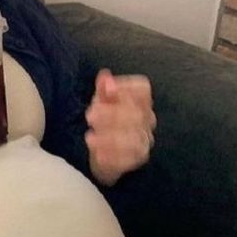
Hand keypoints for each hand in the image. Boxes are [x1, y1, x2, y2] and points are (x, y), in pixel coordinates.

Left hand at [85, 68, 155, 186]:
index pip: (142, 89)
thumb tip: (105, 76)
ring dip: (109, 138)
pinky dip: (111, 156)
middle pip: (137, 113)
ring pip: (134, 138)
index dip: (125, 87)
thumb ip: (103, 89)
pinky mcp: (137, 159)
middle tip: (89, 116)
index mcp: (141, 101)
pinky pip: (128, 159)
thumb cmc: (106, 121)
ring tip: (89, 137)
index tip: (106, 91)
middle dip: (111, 114)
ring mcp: (144, 140)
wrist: (102, 151)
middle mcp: (147, 120)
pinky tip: (97, 154)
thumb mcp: (101, 103)